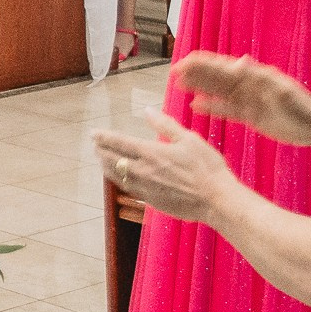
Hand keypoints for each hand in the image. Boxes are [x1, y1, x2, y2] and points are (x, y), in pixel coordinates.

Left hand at [94, 109, 240, 221]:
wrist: (217, 200)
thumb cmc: (207, 168)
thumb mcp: (189, 140)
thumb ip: (165, 125)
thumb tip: (148, 110)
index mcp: (151, 153)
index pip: (119, 142)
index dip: (103, 137)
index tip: (93, 133)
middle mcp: (143, 170)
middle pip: (112, 159)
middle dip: (100, 150)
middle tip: (95, 145)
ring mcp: (144, 187)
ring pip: (116, 175)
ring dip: (106, 165)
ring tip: (101, 159)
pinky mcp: (150, 200)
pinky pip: (127, 188)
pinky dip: (118, 179)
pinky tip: (120, 176)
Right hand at [172, 51, 310, 147]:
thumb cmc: (301, 108)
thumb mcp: (280, 91)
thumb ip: (258, 77)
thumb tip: (238, 60)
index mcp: (254, 76)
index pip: (222, 66)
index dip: (202, 63)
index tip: (182, 62)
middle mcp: (248, 85)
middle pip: (216, 77)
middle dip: (195, 73)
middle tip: (174, 72)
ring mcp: (248, 100)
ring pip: (217, 92)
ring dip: (199, 87)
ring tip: (180, 85)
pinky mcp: (250, 116)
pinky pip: (225, 109)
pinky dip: (211, 107)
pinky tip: (196, 106)